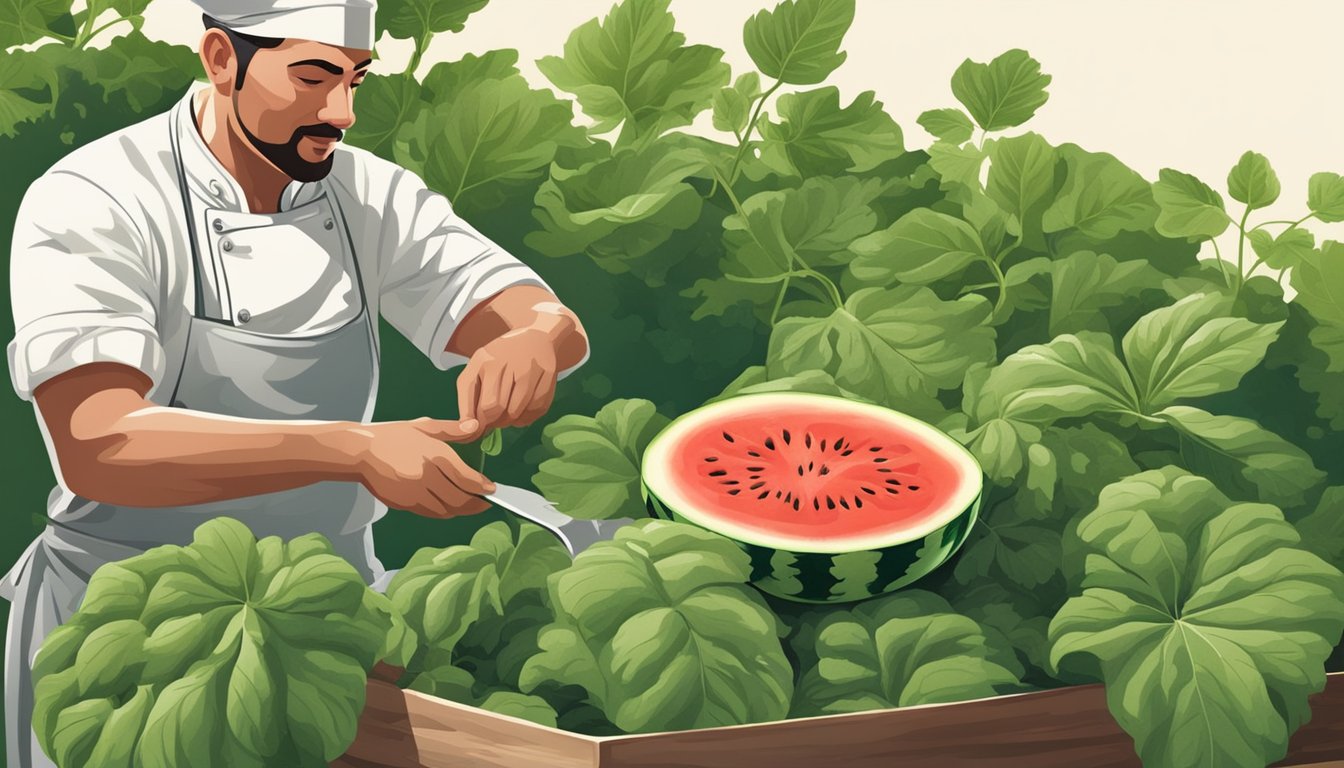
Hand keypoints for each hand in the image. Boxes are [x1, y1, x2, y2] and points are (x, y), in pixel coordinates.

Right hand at [352, 417, 494, 518]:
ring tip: (471, 506)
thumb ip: (452, 429)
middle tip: (486, 503)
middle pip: (459, 499)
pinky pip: (430, 513)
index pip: (467, 479)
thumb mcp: (424, 426)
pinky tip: (449, 506)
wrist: (359, 452)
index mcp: (435, 456)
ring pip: (446, 510)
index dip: (482, 487)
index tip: (492, 489)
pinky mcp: (404, 504)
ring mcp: (414, 494)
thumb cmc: (391, 436)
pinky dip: (444, 512)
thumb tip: (475, 427)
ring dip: (461, 510)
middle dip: (476, 504)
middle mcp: (427, 478)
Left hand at [457, 328, 558, 439]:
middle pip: (501, 411)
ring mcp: (532, 370)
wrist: (533, 338)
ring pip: (519, 413)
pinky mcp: (549, 376)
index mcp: (488, 362)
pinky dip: (527, 417)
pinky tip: (522, 409)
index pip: (486, 406)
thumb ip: (467, 400)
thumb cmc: (498, 359)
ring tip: (507, 412)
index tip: (478, 428)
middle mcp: (511, 364)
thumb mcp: (476, 370)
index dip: (481, 424)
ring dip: (510, 420)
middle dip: (495, 422)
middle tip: (494, 419)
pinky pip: (537, 410)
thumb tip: (471, 430)